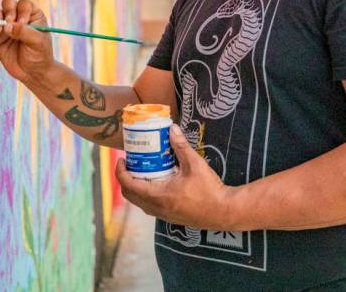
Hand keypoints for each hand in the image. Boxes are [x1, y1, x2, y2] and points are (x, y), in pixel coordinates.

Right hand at [0, 0, 54, 86]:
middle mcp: (19, 17)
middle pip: (8, 3)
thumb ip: (24, 32)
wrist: (32, 73)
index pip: (24, 4)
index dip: (21, 10)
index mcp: (33, 15)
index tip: (22, 22)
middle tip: (8, 24)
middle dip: (7, 11)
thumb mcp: (37, 43)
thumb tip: (8, 26)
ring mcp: (7, 26)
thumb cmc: (40, 55)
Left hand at [115, 124, 235, 229]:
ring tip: (142, 171)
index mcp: (159, 196)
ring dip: (135, 187)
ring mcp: (163, 215)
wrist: (225, 212)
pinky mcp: (170, 217)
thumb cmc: (210, 189)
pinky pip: (149, 206)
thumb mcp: (194, 164)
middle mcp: (157, 208)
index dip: (120, 171)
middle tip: (130, 163)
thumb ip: (180, 146)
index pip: (128, 185)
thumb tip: (171, 128)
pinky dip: (146, 194)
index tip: (122, 159)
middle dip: (125, 178)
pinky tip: (157, 182)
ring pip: (139, 202)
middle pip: (129, 195)